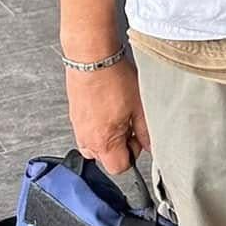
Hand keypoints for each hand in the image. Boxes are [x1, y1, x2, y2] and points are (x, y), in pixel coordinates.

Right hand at [65, 60, 151, 175]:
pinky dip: (98, 125)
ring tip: (117, 115)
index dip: (132, 155)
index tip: (137, 139)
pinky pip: (87, 130)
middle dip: (120, 146)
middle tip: (129, 124)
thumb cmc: (114, 79)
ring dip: (108, 136)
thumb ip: (146, 132)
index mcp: (104, 142)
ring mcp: (78, 127)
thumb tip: (151, 145)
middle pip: (106, 158)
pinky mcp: (74, 115)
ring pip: (95, 145)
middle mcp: (87, 139)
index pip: (119, 168)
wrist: (91, 57)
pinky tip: (107, 106)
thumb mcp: (139, 107)